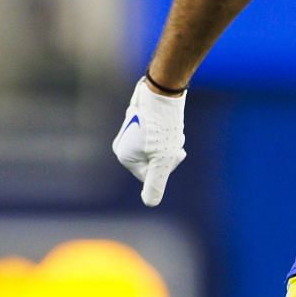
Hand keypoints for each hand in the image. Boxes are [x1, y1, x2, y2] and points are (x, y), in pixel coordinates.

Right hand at [111, 76, 186, 205]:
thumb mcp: (162, 160)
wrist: (161, 92)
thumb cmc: (161, 127)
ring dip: (169, 143)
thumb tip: (149, 204)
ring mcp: (130, 132)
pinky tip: (168, 122)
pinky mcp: (139, 120)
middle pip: (154, 161)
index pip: (152, 175)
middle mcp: (123, 145)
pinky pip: (156, 135)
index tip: (172, 151)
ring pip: (157, 148)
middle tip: (172, 139)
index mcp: (124, 156)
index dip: (167, 166)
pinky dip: (166, 131)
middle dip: (168, 154)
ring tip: (170, 130)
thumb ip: (155, 184)